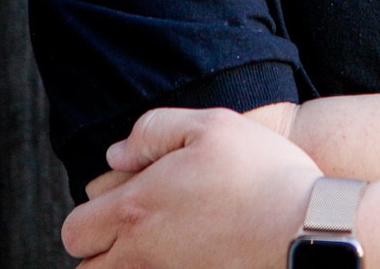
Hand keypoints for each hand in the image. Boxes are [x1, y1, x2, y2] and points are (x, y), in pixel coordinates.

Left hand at [62, 107, 323, 267]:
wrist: (304, 228)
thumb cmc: (261, 173)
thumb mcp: (212, 125)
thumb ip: (154, 131)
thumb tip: (117, 153)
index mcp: (136, 209)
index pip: (75, 229)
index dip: (92, 214)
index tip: (125, 199)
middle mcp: (139, 256)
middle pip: (85, 268)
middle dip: (101, 249)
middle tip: (136, 228)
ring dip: (124, 264)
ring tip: (159, 244)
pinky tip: (186, 255)